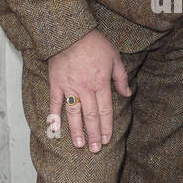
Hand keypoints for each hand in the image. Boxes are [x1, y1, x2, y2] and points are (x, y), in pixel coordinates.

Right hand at [47, 30, 131, 151]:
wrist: (70, 32)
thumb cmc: (94, 43)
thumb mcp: (115, 57)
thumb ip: (121, 78)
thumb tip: (128, 93)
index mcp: (100, 84)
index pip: (105, 111)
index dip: (107, 127)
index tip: (107, 139)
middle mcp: (85, 89)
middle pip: (91, 116)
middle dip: (94, 134)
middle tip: (95, 150)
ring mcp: (69, 88)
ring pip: (74, 114)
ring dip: (77, 131)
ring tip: (80, 144)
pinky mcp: (56, 84)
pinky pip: (54, 104)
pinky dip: (54, 117)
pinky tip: (55, 130)